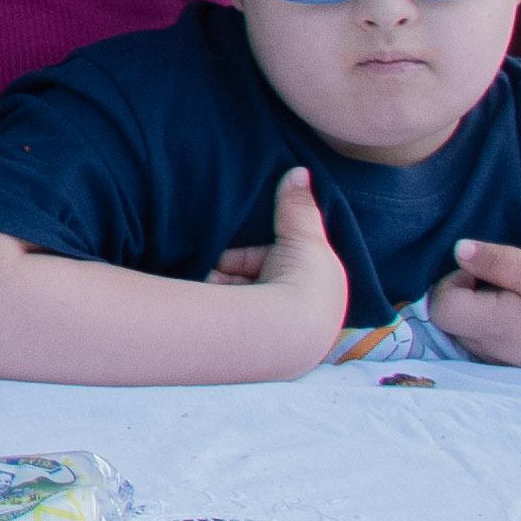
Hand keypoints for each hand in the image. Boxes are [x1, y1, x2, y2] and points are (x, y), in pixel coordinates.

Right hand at [206, 162, 354, 365]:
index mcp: (318, 292)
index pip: (279, 263)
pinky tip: (202, 297)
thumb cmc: (303, 284)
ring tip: (210, 281)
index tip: (236, 248)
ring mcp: (272, 335)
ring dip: (219, 285)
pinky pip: (224, 316)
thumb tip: (300, 172)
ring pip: (235, 297)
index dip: (255, 251)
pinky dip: (212, 303)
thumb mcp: (304, 238)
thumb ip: (298, 206)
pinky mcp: (250, 349)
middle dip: (233, 269)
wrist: (283, 333)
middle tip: (219, 265)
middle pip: (254, 280)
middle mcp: (298, 316)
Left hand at [429, 237, 520, 370]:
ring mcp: (503, 364)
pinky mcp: (517, 368)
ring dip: (478, 310)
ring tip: (517, 298)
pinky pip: (485, 344)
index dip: (453, 281)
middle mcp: (490, 352)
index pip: (440, 307)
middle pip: (449, 321)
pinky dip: (493, 325)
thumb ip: (494, 260)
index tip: (484, 271)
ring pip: (465, 333)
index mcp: (494, 327)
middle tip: (501, 282)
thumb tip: (457, 250)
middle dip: (464, 295)